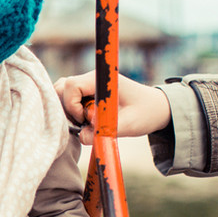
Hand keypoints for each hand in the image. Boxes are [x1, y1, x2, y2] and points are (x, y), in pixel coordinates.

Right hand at [53, 71, 171, 143]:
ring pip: (61, 92)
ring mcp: (87, 85)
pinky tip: (84, 122)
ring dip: (67, 111)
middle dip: (66, 109)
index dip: (72, 106)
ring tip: (84, 123)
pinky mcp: (86, 93)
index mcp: (101, 80)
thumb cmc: (145, 113)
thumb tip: (81, 137)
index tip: (86, 120)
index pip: (71, 86)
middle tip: (83, 123)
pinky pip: (67, 98)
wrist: (156, 108)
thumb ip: (104, 131)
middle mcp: (91, 79)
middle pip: (61, 88)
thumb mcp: (129, 125)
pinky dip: (70, 111)